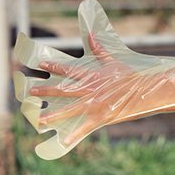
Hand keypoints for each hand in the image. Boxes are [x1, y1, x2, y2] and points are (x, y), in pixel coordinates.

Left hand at [13, 0, 174, 159]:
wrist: (143, 90)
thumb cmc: (129, 76)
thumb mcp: (114, 61)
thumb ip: (100, 49)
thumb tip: (91, 33)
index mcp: (92, 75)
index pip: (68, 70)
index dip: (54, 67)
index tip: (40, 64)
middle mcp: (89, 90)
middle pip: (63, 90)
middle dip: (45, 91)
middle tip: (30, 92)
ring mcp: (93, 104)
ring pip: (68, 110)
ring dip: (52, 115)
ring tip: (38, 119)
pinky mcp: (100, 117)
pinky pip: (84, 128)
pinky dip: (74, 135)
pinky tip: (63, 140)